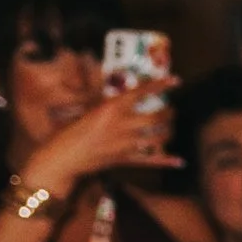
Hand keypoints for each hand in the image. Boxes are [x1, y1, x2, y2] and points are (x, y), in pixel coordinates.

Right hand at [40, 78, 181, 187]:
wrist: (62, 157)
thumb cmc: (69, 130)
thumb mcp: (86, 108)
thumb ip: (105, 99)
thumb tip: (116, 88)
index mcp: (111, 108)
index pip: (142, 92)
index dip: (161, 85)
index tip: (175, 80)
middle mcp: (122, 125)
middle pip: (157, 116)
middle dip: (169, 112)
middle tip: (171, 109)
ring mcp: (126, 144)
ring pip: (159, 137)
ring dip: (169, 131)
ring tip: (169, 127)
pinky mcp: (125, 160)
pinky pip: (151, 160)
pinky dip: (166, 161)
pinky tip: (180, 161)